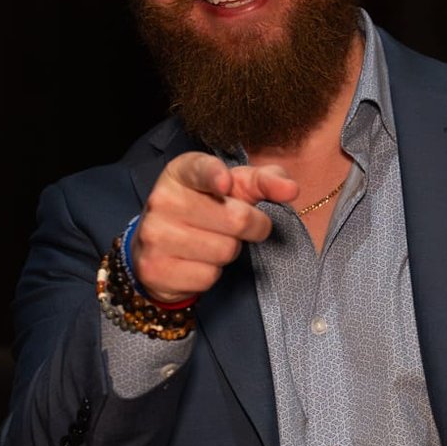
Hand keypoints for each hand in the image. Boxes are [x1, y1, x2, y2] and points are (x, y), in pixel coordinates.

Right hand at [130, 151, 300, 301]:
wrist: (156, 246)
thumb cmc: (206, 208)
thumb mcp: (233, 188)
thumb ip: (264, 181)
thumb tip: (292, 190)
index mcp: (181, 172)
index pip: (200, 169)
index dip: (214, 175)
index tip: (225, 183)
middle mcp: (162, 200)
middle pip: (236, 219)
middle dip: (251, 226)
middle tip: (238, 226)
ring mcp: (155, 235)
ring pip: (225, 251)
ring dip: (229, 251)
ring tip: (211, 242)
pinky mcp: (156, 269)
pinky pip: (209, 276)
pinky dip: (212, 272)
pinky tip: (196, 261)